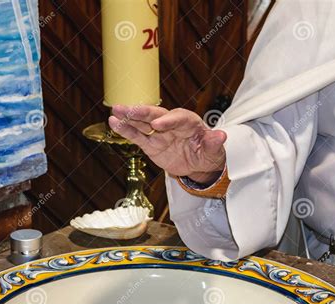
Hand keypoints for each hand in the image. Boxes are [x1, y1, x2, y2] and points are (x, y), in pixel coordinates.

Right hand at [109, 105, 226, 183]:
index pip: (178, 118)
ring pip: (143, 123)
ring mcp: (159, 133)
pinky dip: (125, 130)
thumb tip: (221, 135)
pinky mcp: (150, 143)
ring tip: (115, 111)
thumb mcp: (214, 150)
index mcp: (189, 122)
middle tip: (129, 110)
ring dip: (129, 117)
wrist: (199, 163)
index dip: (169, 120)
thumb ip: (214, 143)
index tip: (158, 125)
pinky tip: (113, 122)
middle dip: (143, 112)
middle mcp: (172, 124)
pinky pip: (137, 136)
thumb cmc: (208, 152)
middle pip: (156, 115)